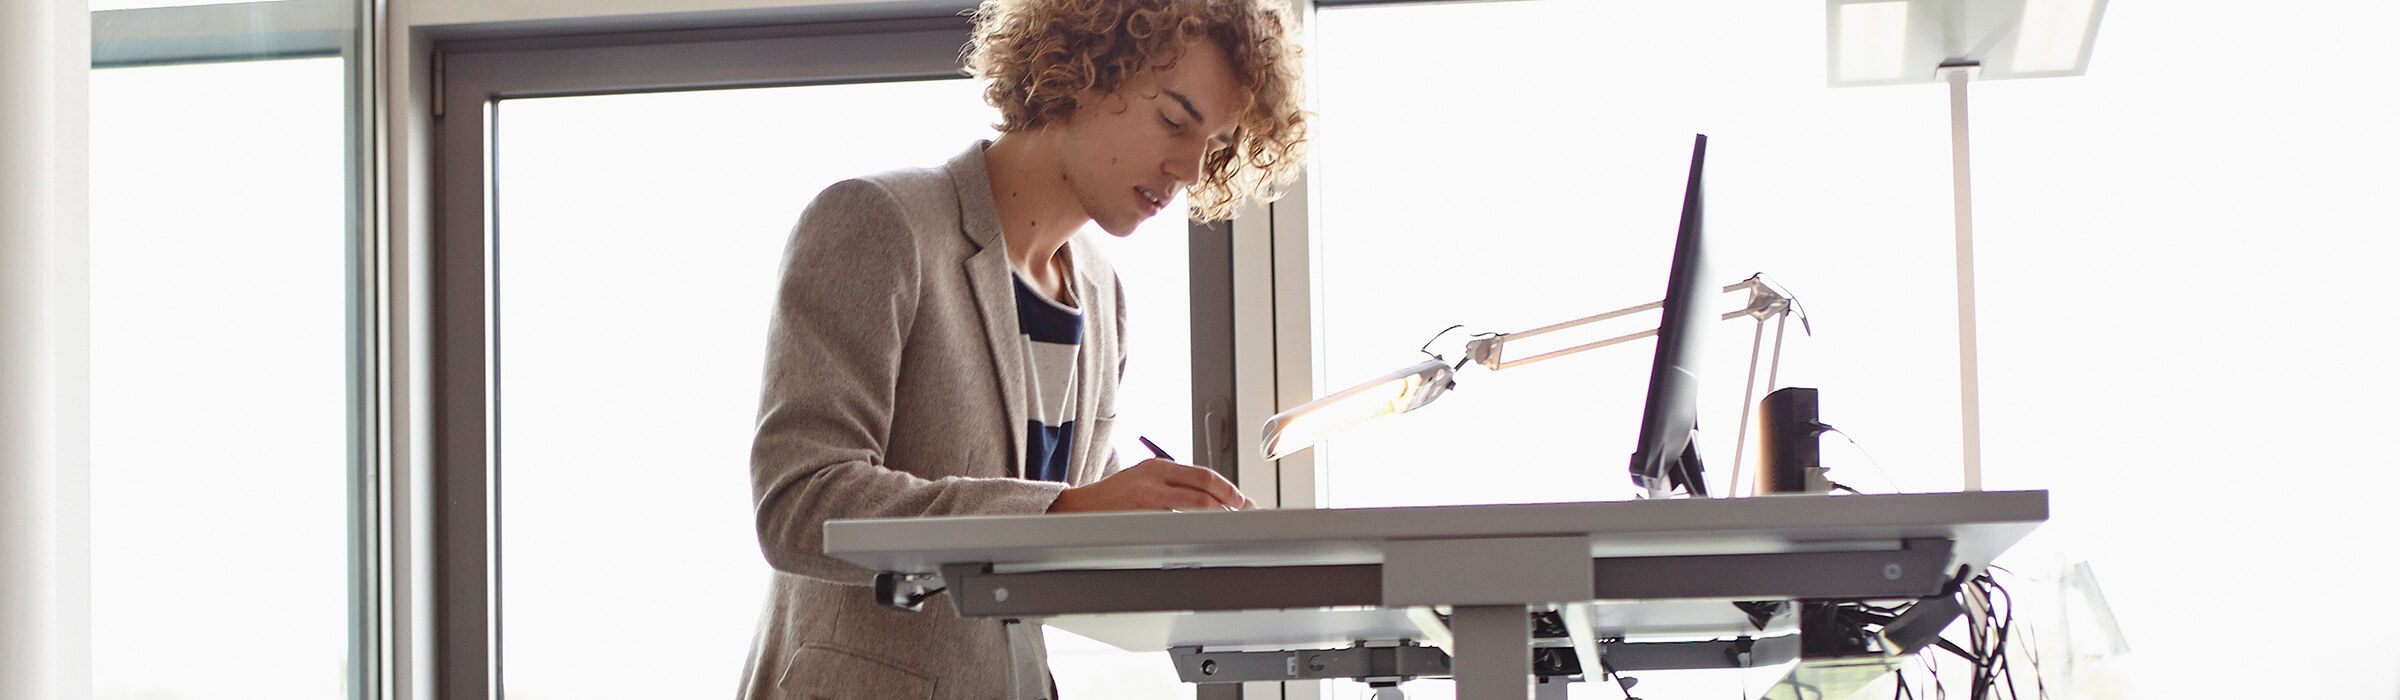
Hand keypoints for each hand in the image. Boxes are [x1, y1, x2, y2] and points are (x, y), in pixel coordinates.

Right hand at [1046, 459, 1253, 512]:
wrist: (1073, 511)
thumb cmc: (1110, 502)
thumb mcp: (1140, 481)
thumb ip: (1170, 487)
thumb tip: (1207, 501)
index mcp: (1156, 467)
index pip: (1202, 474)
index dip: (1227, 487)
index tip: (1241, 500)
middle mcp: (1154, 477)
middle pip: (1204, 486)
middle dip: (1230, 500)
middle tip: (1244, 512)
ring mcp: (1147, 496)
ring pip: (1196, 504)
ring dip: (1219, 515)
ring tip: (1232, 525)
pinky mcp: (1140, 515)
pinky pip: (1177, 521)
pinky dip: (1196, 528)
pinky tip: (1206, 536)